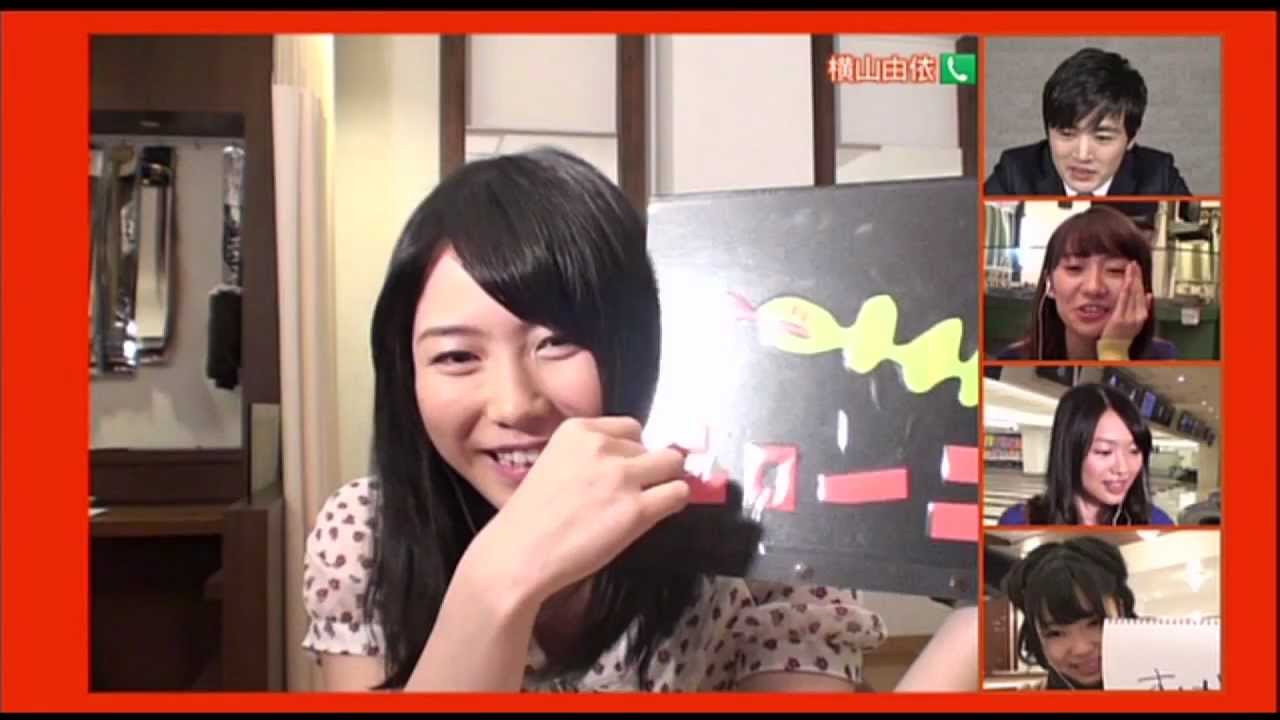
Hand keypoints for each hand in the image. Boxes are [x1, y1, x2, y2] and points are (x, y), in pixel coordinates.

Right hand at [465, 416, 690, 605]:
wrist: (519, 555)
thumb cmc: (531, 519)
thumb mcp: (555, 464)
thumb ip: (590, 456)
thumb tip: (632, 461)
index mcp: (578, 430)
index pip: (630, 428)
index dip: (632, 451)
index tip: (623, 471)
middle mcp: (602, 445)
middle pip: (651, 446)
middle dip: (646, 468)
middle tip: (630, 493)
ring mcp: (620, 476)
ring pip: (673, 463)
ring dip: (665, 482)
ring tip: (648, 503)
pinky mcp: (636, 509)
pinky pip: (679, 492)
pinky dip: (674, 502)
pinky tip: (657, 514)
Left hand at [1100, 261, 1151, 344]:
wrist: (1115, 351)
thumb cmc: (1121, 337)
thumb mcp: (1135, 322)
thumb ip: (1142, 308)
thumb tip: (1148, 295)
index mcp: (1142, 315)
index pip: (1142, 293)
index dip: (1140, 280)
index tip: (1138, 270)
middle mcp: (1138, 315)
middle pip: (1139, 291)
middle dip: (1137, 276)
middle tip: (1134, 264)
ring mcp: (1129, 317)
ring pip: (1133, 294)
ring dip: (1132, 279)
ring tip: (1131, 267)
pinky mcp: (1119, 318)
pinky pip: (1124, 301)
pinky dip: (1127, 290)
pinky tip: (1127, 281)